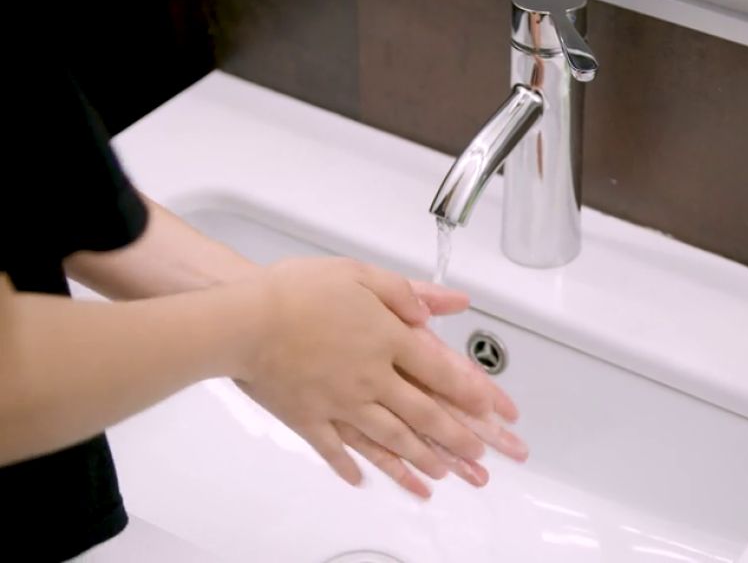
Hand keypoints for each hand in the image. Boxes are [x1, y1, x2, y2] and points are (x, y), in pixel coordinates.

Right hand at [234, 258, 522, 497]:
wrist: (243, 321)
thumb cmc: (297, 291)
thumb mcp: (359, 275)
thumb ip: (407, 292)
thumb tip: (446, 305)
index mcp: (387, 341)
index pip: (442, 372)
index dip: (473, 394)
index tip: (495, 412)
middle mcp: (371, 379)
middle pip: (423, 415)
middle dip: (456, 439)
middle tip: (479, 458)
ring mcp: (341, 403)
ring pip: (389, 438)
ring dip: (419, 460)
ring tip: (440, 477)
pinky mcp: (309, 418)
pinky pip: (336, 449)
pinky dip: (351, 466)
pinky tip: (362, 479)